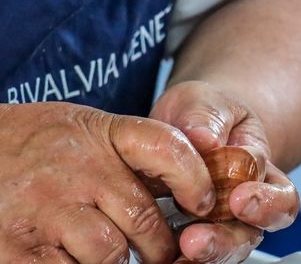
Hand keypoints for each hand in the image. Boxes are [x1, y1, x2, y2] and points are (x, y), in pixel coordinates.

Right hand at [0, 102, 214, 263]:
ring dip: (119, 262)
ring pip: (112, 254)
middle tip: (157, 250)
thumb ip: (132, 156)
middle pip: (144, 219)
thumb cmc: (43, 142)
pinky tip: (74, 256)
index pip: (167, 149)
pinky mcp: (17, 247)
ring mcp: (46, 208)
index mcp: (103, 135)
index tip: (201, 203)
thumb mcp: (90, 130)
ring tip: (109, 253)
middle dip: (159, 245)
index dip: (194, 178)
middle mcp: (78, 169)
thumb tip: (181, 189)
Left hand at [150, 81, 299, 262]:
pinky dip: (180, 256)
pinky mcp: (192, 225)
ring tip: (180, 251)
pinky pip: (195, 248)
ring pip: (226, 245)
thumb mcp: (206, 102)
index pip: (276, 193)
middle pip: (254, 230)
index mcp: (259, 166)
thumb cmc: (204, 112)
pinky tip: (167, 256)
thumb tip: (206, 140)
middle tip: (198, 241)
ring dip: (205, 252)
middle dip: (228, 240)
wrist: (187, 122)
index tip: (239, 199)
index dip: (263, 201)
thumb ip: (208, 117)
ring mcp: (219, 215)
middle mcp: (246, 197)